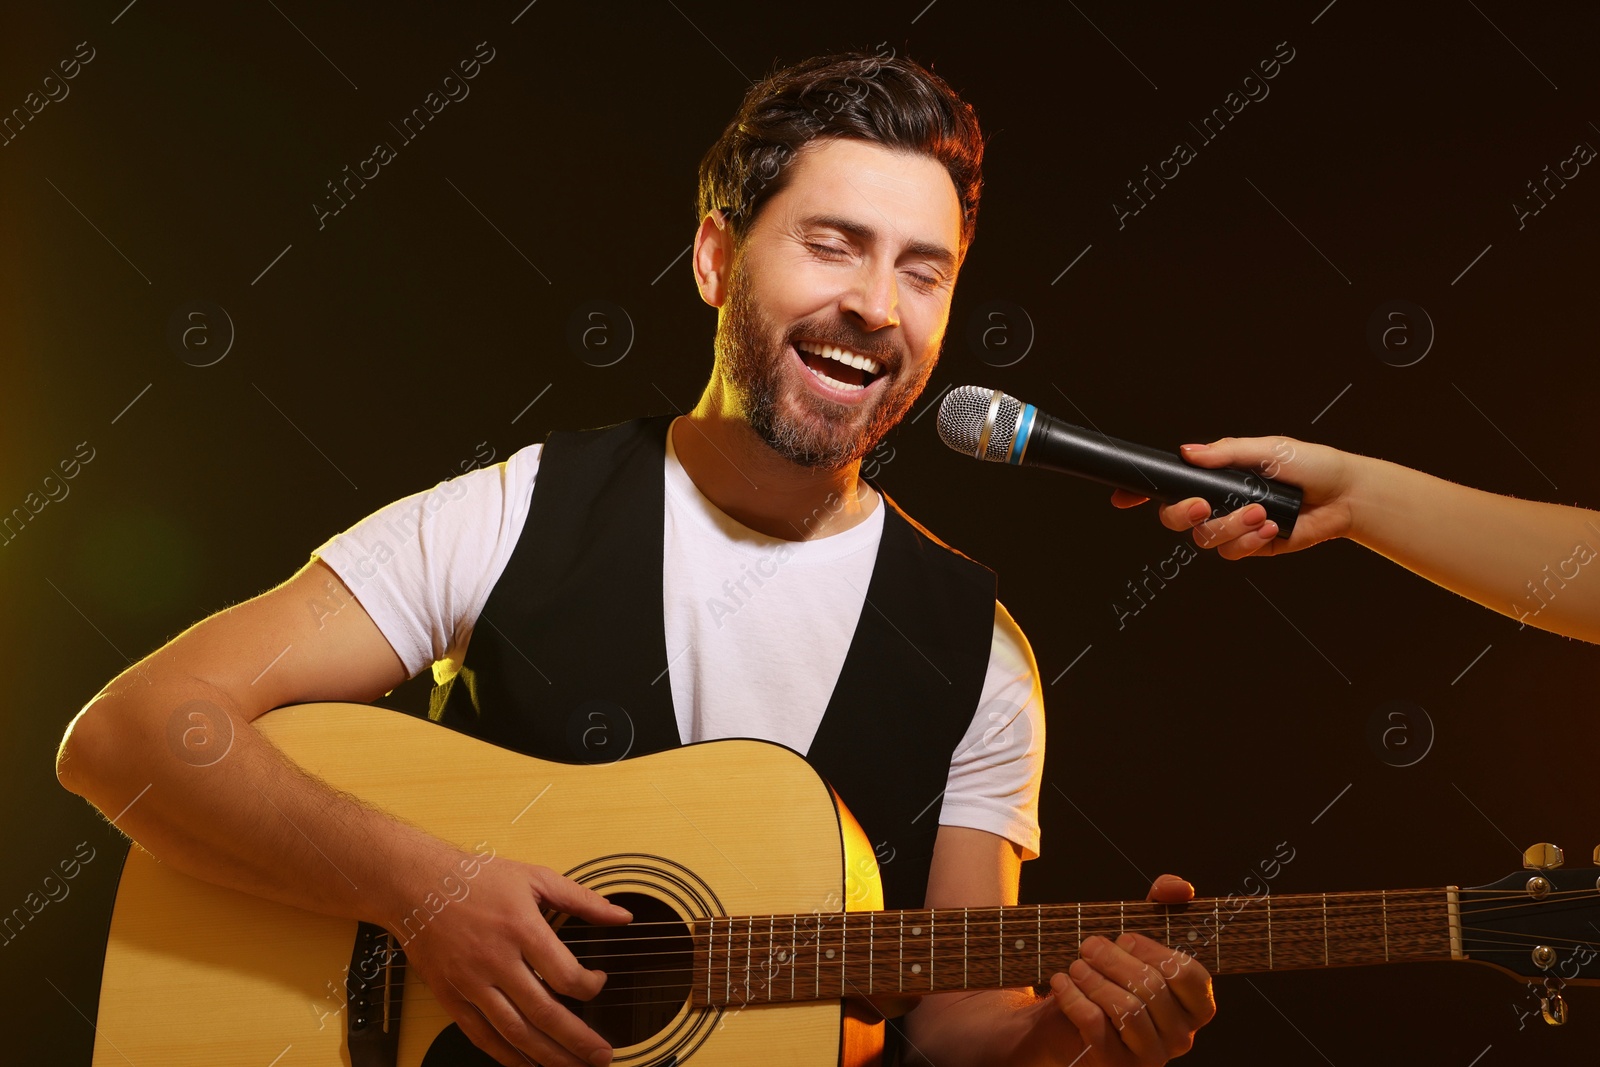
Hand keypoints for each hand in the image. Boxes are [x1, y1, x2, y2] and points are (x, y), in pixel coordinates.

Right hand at [394, 852, 631, 1066]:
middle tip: (602, 1056)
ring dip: (547, 1056)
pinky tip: (526, 1065)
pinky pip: (481, 1035)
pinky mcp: (451, 997)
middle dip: (578, 1040)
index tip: (599, 984)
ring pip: (514, 1032)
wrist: (416, 884)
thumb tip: (621, 916)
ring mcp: (471, 982)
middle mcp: (496, 960)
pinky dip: (506, 1056)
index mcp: (521, 929)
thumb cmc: (477, 879)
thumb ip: (582, 899)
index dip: (590, 987)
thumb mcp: (535, 877)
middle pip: (544, 1013)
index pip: (564, 975)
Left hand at [1035, 874, 1214, 1064]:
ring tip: (1075, 965)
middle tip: (1087, 945)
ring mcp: (1150, 1056)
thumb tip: (1179, 887)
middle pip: (1152, 989)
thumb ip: (1161, 905)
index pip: (1192, 975)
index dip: (1155, 950)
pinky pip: (1097, 1027)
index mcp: (1196, 1006)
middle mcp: (1180, 1036)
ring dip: (1094, 980)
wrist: (1068, 1018)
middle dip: (1113, 960)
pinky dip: (1074, 999)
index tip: (1126, 937)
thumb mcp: (1137, 938)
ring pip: (1127, 1011)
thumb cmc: (1112, 976)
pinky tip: (1061, 984)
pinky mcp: (1116, 1066)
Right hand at [1110, 436, 1355, 559]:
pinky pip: (1232, 552)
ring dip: (1231, 526)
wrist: (1343, 495)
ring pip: (1205, 538)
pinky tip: (1272, 527)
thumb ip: (1224, 453)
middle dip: (1182, 514)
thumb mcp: (1264, 449)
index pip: (1168, 485)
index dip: (1139, 493)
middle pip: (1174, 517)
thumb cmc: (1308, 464)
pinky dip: (1250, 540)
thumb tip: (1188, 452)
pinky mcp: (1250, 547)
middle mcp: (1217, 503)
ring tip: (1262, 513)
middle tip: (1203, 505)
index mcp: (1214, 476)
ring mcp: (1231, 527)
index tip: (1121, 498)